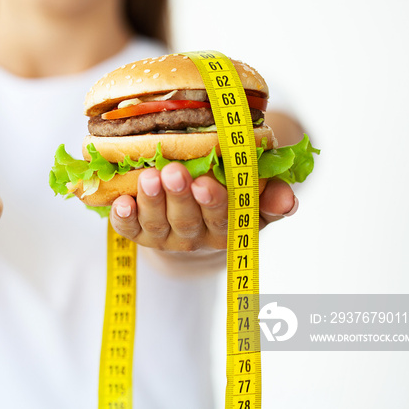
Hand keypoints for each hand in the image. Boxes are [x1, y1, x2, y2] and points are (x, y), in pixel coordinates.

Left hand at [109, 162, 297, 274]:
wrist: (196, 205)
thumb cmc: (230, 190)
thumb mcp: (255, 194)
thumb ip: (271, 195)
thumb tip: (288, 199)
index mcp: (228, 227)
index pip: (224, 218)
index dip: (214, 202)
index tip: (206, 183)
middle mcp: (196, 236)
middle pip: (187, 220)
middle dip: (179, 196)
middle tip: (173, 172)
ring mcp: (166, 236)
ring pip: (157, 224)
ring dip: (151, 201)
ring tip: (148, 177)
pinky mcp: (140, 233)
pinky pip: (130, 230)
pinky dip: (124, 218)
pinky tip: (120, 201)